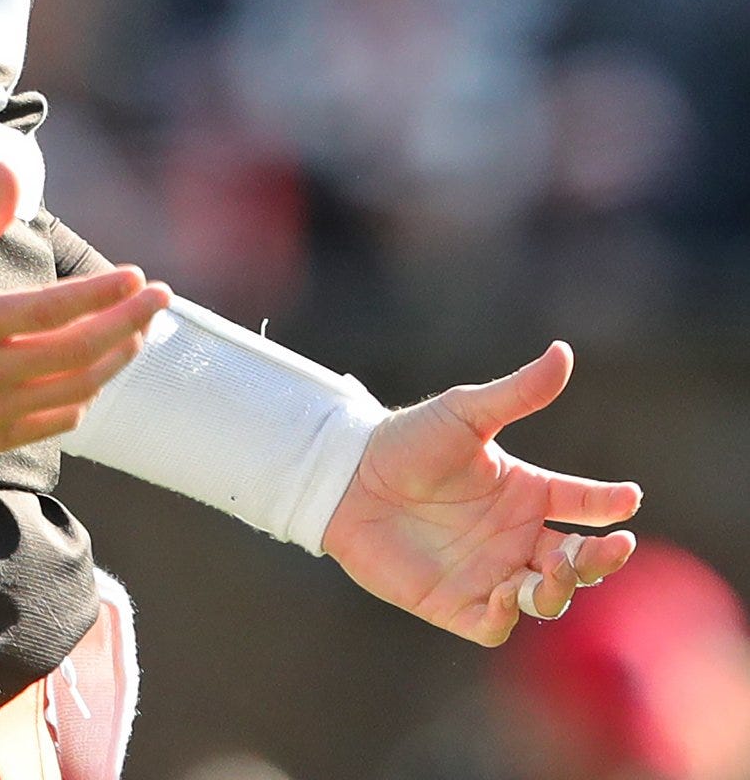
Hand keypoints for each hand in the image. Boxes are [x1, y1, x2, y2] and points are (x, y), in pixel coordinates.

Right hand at [0, 164, 170, 451]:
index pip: (46, 311)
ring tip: (140, 327)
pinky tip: (101, 364)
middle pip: (72, 354)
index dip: (98, 294)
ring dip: (116, 358)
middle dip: (126, 324)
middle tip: (159, 297)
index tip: (136, 275)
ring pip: (73, 390)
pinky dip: (87, 393)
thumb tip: (14, 168)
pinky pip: (56, 420)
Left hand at [321, 341, 640, 644]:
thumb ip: (518, 392)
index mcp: (524, 493)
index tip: (630, 497)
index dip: (610, 503)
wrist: (346, 476)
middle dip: (601, 558)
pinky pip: (496, 626)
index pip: (582, 504)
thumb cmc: (407, 440)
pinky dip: (509, 617)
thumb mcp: (466, 413)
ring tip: (558, 565)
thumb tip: (563, 351)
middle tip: (611, 546)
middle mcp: (515, 537)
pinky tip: (508, 595)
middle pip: (578, 560)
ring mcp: (490, 573)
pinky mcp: (456, 604)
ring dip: (562, 587)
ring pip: (547, 596)